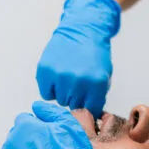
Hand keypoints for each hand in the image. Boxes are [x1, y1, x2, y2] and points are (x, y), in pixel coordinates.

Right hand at [36, 0, 120, 117]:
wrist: (81, 30)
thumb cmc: (94, 54)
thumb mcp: (104, 75)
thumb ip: (97, 96)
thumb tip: (89, 117)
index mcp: (97, 84)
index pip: (91, 111)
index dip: (89, 107)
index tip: (87, 102)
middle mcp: (78, 82)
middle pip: (74, 106)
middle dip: (76, 98)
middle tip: (77, 84)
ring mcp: (60, 76)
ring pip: (59, 101)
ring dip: (63, 93)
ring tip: (68, 77)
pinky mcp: (45, 72)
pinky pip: (46, 94)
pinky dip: (50, 87)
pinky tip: (57, 75)